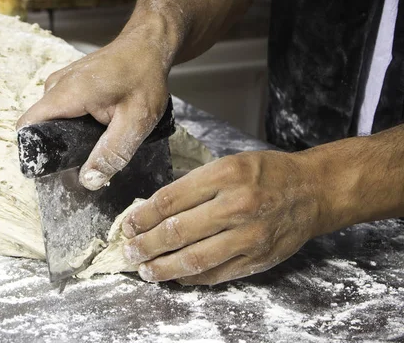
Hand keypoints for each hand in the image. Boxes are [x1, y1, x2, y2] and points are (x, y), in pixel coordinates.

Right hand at [17, 28, 171, 190]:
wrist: (148, 46)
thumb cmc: (145, 77)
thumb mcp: (136, 122)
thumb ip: (112, 153)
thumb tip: (88, 182)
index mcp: (66, 93)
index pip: (27, 127)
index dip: (36, 152)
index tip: (56, 170)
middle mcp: (55, 86)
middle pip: (40, 127)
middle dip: (58, 148)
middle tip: (87, 158)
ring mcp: (59, 83)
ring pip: (51, 120)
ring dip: (68, 136)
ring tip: (96, 140)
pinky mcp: (66, 84)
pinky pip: (59, 110)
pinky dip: (73, 123)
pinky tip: (96, 126)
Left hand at [121, 150, 323, 284]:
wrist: (312, 191)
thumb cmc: (266, 174)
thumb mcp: (228, 164)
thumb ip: (193, 186)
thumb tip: (154, 210)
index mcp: (225, 174)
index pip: (170, 199)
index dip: (143, 216)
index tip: (128, 224)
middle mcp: (237, 205)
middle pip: (177, 231)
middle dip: (146, 244)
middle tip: (128, 251)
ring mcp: (249, 236)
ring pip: (194, 259)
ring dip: (163, 267)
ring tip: (145, 270)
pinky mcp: (258, 259)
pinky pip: (216, 274)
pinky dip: (190, 278)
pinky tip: (175, 275)